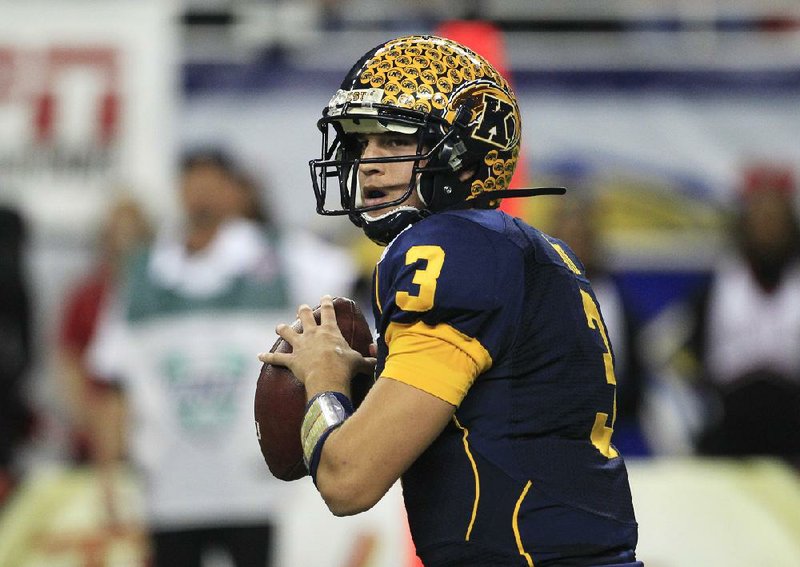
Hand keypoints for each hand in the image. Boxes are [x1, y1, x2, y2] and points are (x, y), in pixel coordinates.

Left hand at [259, 296, 375, 394]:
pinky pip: (277, 358)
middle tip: (301, 306)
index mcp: (330, 331)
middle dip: (302, 311)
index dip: (326, 302)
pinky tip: (259, 356)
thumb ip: (368, 361)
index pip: (328, 312)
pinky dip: (268, 357)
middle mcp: (313, 334)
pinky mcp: (292, 360)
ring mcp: (301, 346)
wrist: (329, 376)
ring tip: (279, 326)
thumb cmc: (346, 367)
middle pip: (305, 317)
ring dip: (283, 329)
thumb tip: (378, 363)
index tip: (325, 296)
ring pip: (288, 333)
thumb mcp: (360, 362)